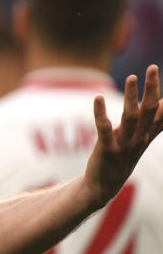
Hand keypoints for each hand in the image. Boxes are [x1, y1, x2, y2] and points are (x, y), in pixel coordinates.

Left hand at [86, 64, 162, 206]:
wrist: (104, 186)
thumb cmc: (123, 158)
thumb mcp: (141, 140)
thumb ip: (154, 123)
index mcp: (147, 134)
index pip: (162, 112)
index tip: (160, 74)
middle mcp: (139, 138)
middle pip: (150, 110)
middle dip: (152, 88)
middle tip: (152, 67)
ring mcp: (124, 144)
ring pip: (131, 117)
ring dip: (131, 97)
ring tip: (131, 77)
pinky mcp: (107, 149)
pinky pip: (104, 129)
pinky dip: (101, 113)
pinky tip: (98, 98)